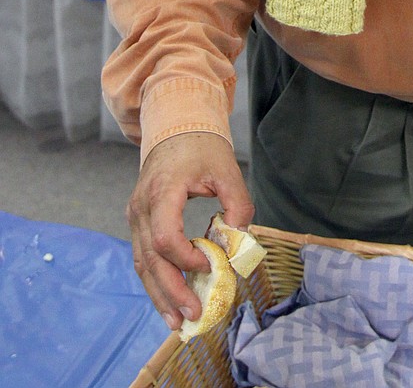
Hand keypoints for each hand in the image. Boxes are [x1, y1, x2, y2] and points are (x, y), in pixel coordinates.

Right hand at [127, 132, 253, 330]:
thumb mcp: (227, 170)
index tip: (211, 265)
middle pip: (150, 259)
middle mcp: (141, 207)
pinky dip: (155, 281)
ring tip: (176, 323)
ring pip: (141, 264)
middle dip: (171, 292)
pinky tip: (168, 301)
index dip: (187, 258)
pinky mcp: (138, 222)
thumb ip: (238, 205)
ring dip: (159, 295)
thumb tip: (239, 243)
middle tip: (192, 316)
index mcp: (163, 191)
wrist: (175, 126)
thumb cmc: (202, 147)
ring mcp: (135, 216)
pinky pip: (143, 257)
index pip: (166, 236)